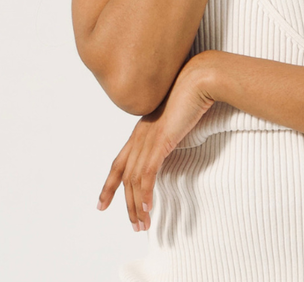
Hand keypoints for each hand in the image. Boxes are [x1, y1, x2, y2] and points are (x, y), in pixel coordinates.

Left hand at [97, 57, 215, 231]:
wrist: (201, 78)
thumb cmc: (195, 92)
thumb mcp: (179, 117)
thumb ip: (172, 130)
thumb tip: (175, 139)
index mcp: (141, 130)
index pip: (119, 163)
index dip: (109, 185)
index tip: (102, 204)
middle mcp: (139, 136)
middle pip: (124, 176)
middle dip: (125, 203)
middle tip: (133, 224)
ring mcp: (147, 139)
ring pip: (134, 180)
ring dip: (136, 205)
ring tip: (143, 224)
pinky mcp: (159, 142)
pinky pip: (147, 175)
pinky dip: (145, 194)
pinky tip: (147, 208)